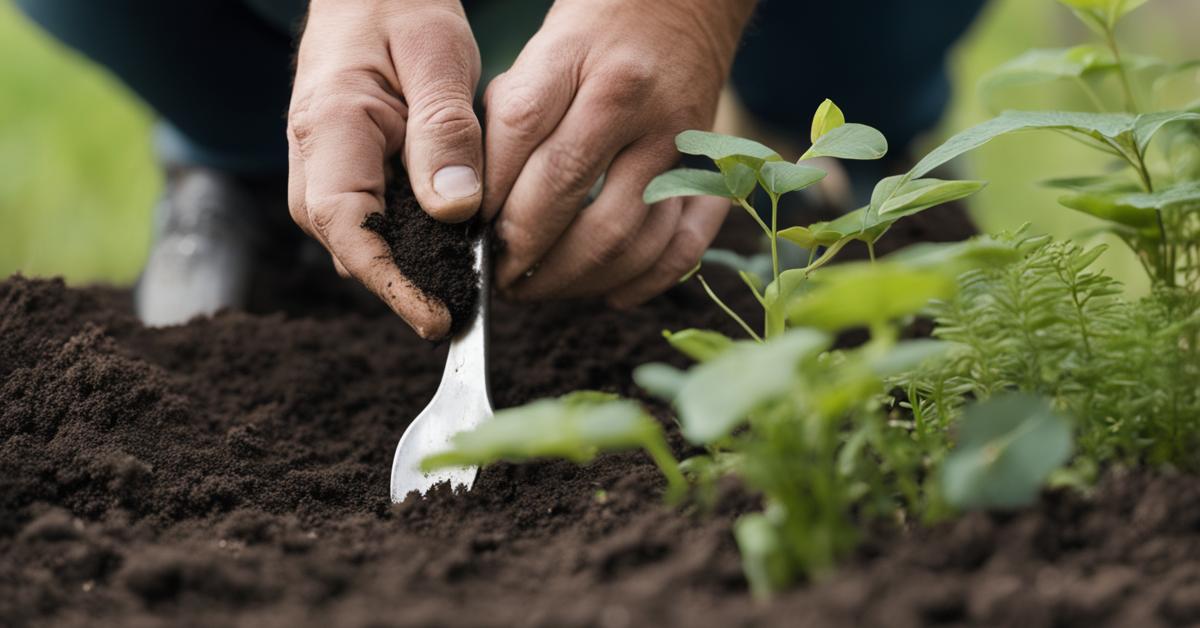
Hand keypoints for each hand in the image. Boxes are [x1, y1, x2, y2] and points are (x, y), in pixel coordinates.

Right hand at [287, 0, 481, 339]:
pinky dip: (409, 246)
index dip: (390, 281)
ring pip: (363, 242)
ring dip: (408, 271)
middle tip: (465, 316)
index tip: (435, 317)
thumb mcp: (437, 55)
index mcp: (330, 128)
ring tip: (463, 295)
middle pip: (352, 247)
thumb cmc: (400, 9)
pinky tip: (451, 256)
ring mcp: (324, 172)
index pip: (348, 225)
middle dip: (404, 288)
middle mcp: (313, 161)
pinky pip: (373, 224)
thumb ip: (445, 130)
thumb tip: (456, 209)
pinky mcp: (346, 177)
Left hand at [483, 0, 755, 307]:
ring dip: (572, 279)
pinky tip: (609, 294)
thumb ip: (510, 120)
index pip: (519, 138)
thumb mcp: (542, 49)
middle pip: (565, 197)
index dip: (486, 198)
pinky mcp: (708, 170)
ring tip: (538, 289)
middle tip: (495, 276)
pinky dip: (647, 280)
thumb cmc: (598, 29)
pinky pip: (683, 244)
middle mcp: (631, 103)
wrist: (687, 2)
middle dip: (519, 251)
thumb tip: (474, 206)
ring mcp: (675, 141)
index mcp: (577, 60)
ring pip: (623, 236)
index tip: (467, 233)